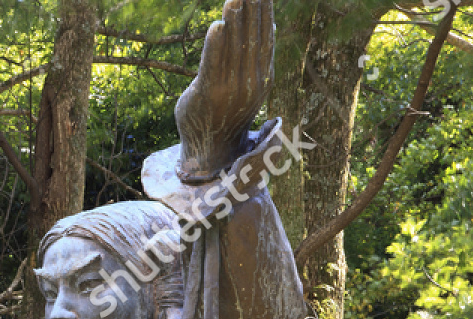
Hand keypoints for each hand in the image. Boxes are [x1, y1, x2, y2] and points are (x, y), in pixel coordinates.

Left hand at [174, 0, 273, 181]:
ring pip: (233, 49)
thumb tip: (265, 28)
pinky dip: (215, 45)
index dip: (265, 14)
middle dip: (251, 11)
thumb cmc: (225, 113)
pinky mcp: (207, 94)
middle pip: (251, 39)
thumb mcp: (245, 86)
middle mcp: (249, 83)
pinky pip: (213, 66)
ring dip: (234, 21)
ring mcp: (229, 90)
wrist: (209, 151)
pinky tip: (217, 25)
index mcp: (261, 78)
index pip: (265, 39)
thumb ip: (252, 60)